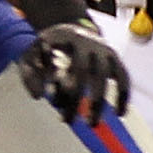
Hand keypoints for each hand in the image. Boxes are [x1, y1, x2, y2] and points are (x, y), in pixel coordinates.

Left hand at [16, 21, 130, 124]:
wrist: (71, 29)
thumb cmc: (47, 48)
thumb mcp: (31, 55)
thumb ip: (28, 73)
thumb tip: (38, 96)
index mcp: (65, 40)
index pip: (63, 63)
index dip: (59, 84)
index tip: (50, 100)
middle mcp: (88, 43)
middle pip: (84, 72)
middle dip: (75, 99)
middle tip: (66, 121)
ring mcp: (104, 50)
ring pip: (105, 77)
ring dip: (98, 102)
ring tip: (91, 124)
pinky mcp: (115, 59)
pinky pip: (123, 78)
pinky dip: (123, 96)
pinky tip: (119, 113)